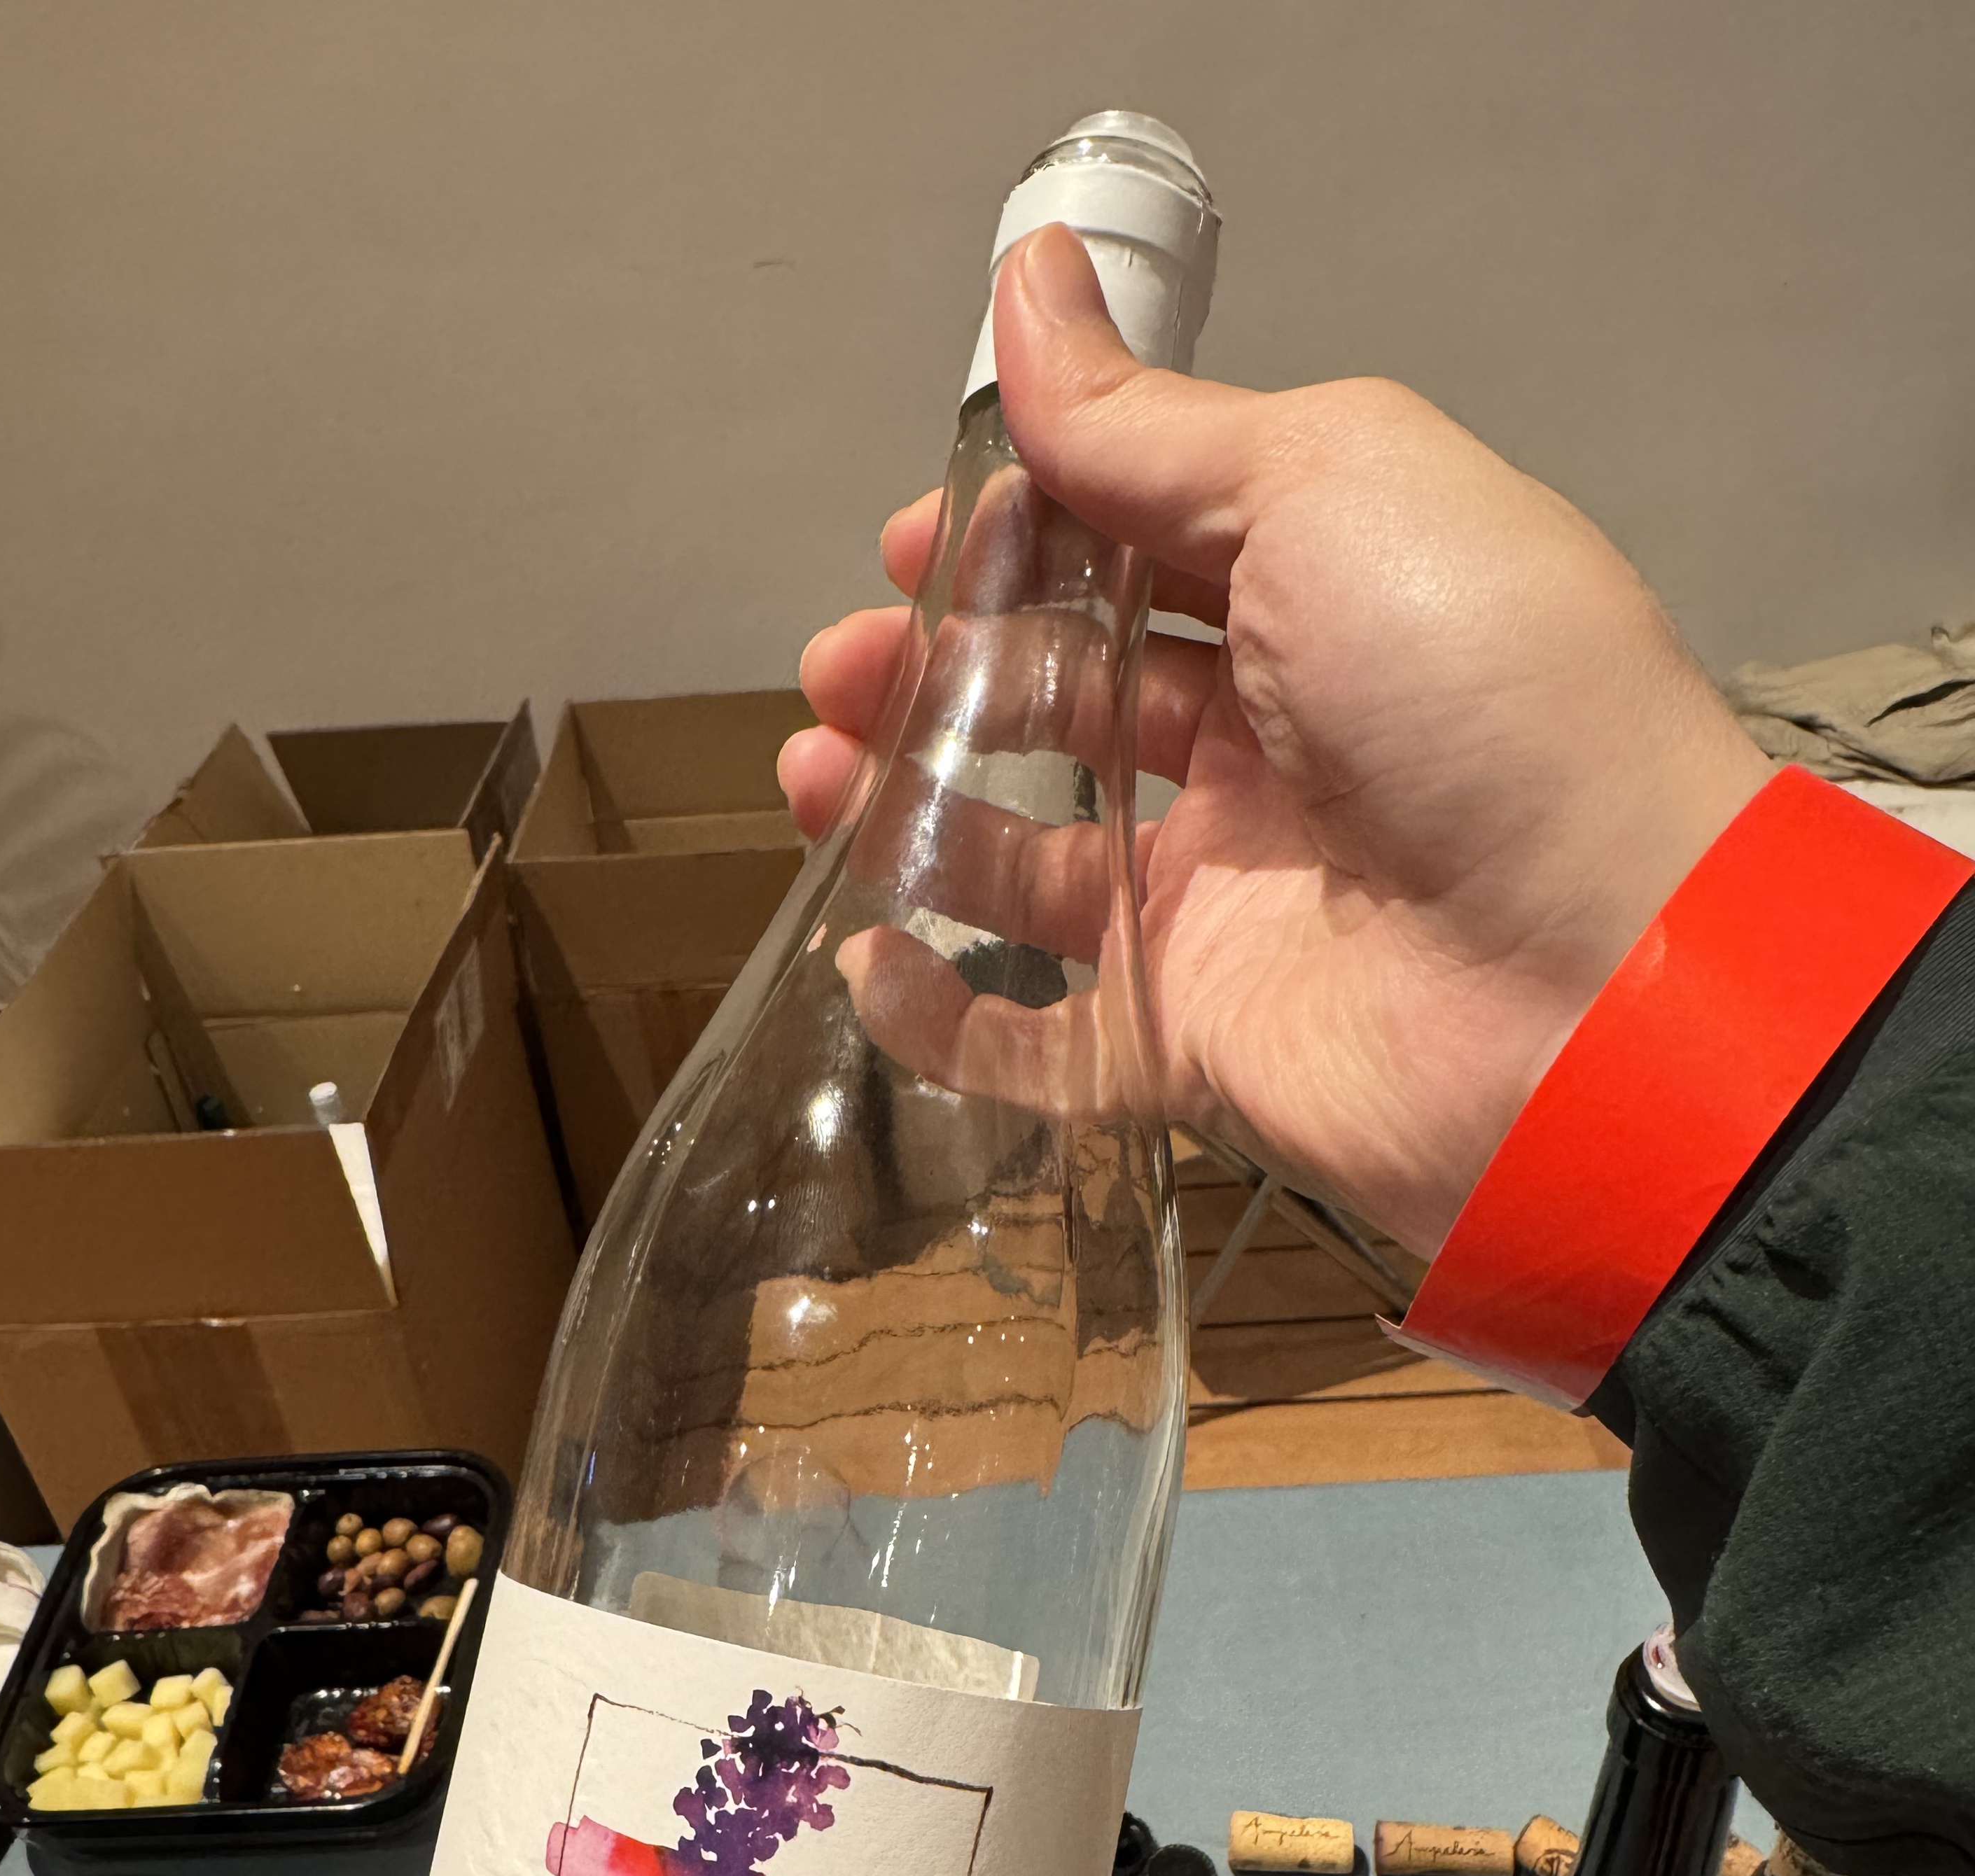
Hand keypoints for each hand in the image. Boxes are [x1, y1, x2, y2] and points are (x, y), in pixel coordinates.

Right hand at [782, 225, 1769, 1255]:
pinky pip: (1039, 1042)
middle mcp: (1267, 758)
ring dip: (909, 815)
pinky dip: (941, 1016)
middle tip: (842, 671)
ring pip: (1028, 865)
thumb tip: (1028, 288)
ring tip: (817, 779)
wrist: (1593, 982)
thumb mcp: (1331, 485)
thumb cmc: (1482, 697)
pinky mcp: (1191, 1052)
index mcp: (1315, 605)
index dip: (1011, 539)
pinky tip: (865, 960)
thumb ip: (1156, 425)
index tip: (910, 541)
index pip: (1128, 558)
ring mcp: (1224, 912)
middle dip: (936, 674)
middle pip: (1061, 705)